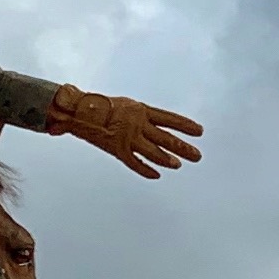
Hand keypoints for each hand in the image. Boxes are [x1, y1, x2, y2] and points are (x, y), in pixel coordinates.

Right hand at [49, 84, 203, 176]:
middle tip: (197, 156)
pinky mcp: (117, 150)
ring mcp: (127, 138)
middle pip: (165, 138)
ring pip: (153, 152)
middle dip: (183, 148)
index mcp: (141, 110)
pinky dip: (146, 170)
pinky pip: (135, 163)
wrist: (78, 110)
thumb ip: (142, 116)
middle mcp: (137, 124)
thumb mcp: (126, 105)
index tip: (199, 132)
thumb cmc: (101, 105)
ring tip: (179, 165)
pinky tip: (157, 174)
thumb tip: (159, 123)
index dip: (185, 125)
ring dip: (167, 159)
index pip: (169, 118)